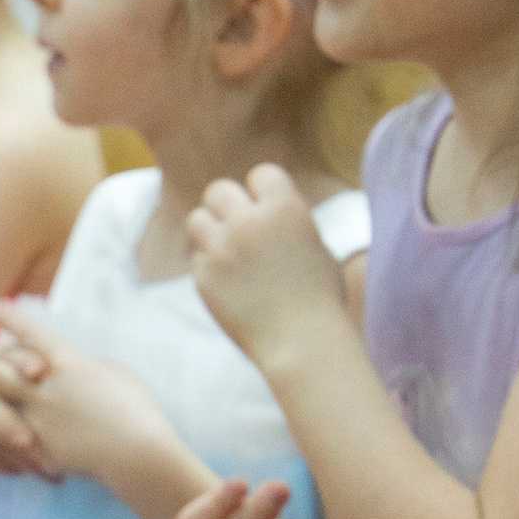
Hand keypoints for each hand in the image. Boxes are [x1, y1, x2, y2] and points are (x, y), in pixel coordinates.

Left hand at [0, 301, 182, 492]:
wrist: (138, 452)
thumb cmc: (138, 409)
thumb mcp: (117, 373)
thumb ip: (91, 365)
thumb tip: (76, 364)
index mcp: (68, 363)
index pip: (32, 334)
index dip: (11, 318)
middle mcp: (46, 388)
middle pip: (0, 370)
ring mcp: (40, 420)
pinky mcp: (41, 450)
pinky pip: (5, 441)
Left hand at [187, 166, 351, 371]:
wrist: (303, 344)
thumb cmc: (320, 299)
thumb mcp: (316, 247)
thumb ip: (288, 223)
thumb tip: (267, 208)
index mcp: (286, 208)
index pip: (260, 174)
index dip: (263, 192)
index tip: (266, 210)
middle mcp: (249, 222)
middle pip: (219, 190)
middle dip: (228, 207)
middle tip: (238, 228)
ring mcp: (222, 249)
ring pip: (197, 219)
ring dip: (210, 232)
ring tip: (226, 251)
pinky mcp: (204, 277)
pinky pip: (198, 260)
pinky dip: (210, 269)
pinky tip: (230, 286)